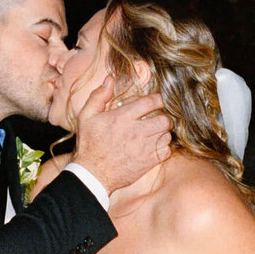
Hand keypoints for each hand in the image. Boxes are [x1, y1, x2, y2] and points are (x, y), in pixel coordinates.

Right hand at [71, 76, 171, 193]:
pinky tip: (155, 145)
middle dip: (164, 116)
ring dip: (163, 132)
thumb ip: (99, 96)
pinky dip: (164, 147)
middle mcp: (137, 131)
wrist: (93, 174)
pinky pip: (167, 150)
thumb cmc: (89, 144)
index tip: (157, 101)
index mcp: (124, 117)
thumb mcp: (87, 116)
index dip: (158, 99)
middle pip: (165, 119)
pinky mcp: (149, 162)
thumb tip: (109, 79)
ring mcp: (145, 148)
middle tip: (158, 117)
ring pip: (167, 134)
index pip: (152, 102)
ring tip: (155, 131)